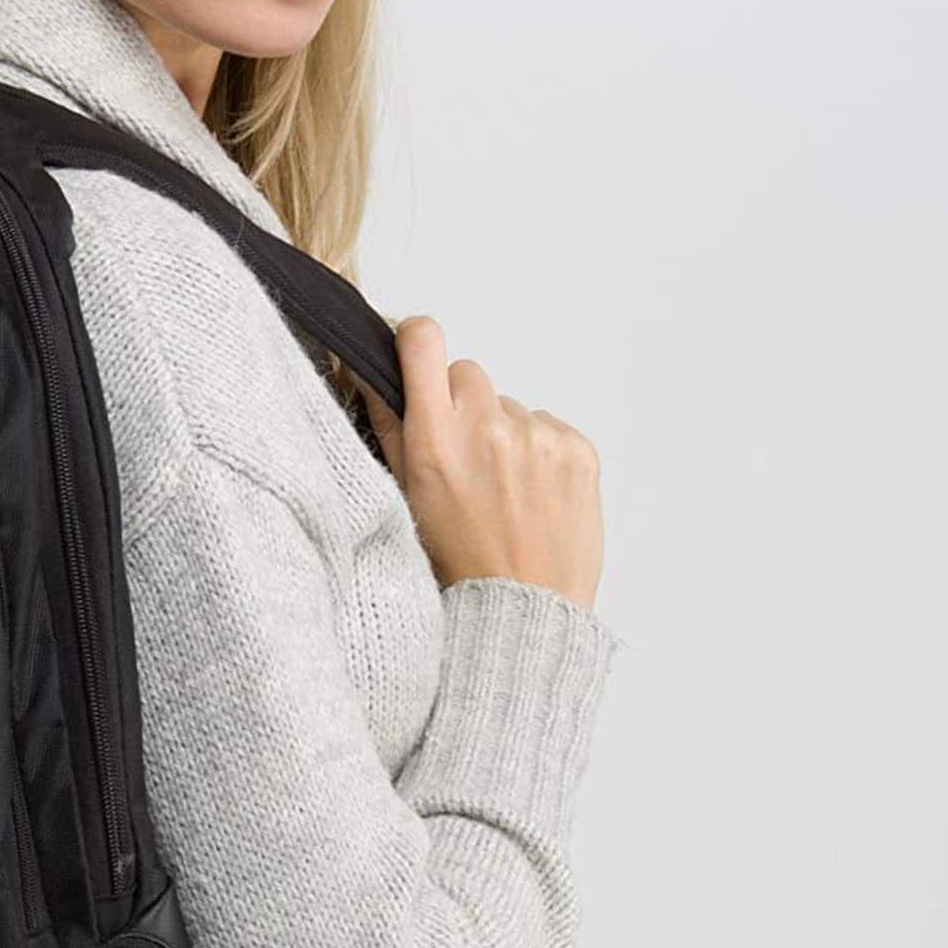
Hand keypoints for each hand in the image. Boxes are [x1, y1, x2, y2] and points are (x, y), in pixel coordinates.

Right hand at [354, 315, 605, 610]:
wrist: (524, 607)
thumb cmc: (458, 562)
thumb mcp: (406, 496)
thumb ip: (390, 426)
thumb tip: (370, 372)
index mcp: (435, 438)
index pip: (423, 342)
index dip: (416, 340)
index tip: (416, 353)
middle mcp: (488, 428)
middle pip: (469, 372)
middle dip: (462, 403)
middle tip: (463, 456)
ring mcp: (538, 437)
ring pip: (510, 406)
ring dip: (504, 434)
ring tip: (503, 490)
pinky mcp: (577, 449)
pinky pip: (549, 427)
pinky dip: (540, 453)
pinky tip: (532, 494)